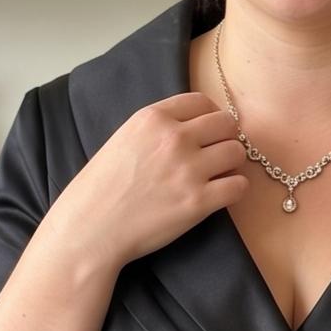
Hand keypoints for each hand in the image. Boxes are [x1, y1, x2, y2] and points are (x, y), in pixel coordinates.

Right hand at [50, 92, 248, 273]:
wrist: (91, 228)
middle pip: (226, 124)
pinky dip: (235, 189)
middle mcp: (174, 138)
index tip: (208, 132)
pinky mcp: (198, 202)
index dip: (210, 116)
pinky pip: (239, 186)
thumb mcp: (124, 140)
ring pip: (236, 152)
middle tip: (216, 156)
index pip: (201, 102)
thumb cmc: (101, 189)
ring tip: (218, 176)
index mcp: (153, 118)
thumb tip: (192, 128)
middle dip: (225, 138)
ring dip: (232, 164)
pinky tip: (222, 195)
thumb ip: (157, 129)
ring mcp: (188, 170)